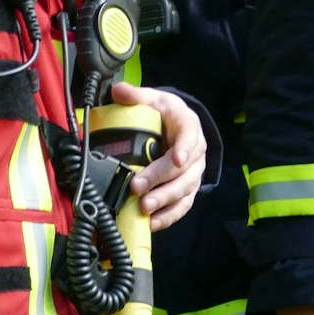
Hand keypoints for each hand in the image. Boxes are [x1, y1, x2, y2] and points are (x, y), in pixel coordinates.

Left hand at [110, 81, 204, 229]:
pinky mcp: (188, 189)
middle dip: (160, 181)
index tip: (175, 159)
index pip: (190, 136)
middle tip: (138, 187)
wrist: (179, 126)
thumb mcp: (153, 99)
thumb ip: (136, 96)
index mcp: (188, 125)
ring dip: (165, 201)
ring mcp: (193, 173)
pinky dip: (169, 216)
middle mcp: (196, 152)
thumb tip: (117, 91)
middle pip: (183, 170)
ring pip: (184, 190)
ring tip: (145, 208)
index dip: (184, 148)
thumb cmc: (166, 113)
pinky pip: (183, 206)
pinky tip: (152, 223)